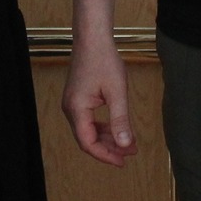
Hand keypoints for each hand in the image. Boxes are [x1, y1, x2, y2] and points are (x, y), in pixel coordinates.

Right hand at [62, 37, 137, 165]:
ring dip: (107, 139)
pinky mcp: (78, 99)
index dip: (105, 155)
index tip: (122, 162)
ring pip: (88, 131)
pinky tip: (117, 129)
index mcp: (77, 109)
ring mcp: (72, 104)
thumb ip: (120, 120)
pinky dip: (103, 128)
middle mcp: (70, 109)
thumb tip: (125, 144)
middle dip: (109, 148)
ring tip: (127, 143)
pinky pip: (88, 121)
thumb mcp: (117, 91)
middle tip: (130, 153)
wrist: (93, 38)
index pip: (88, 143)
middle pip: (87, 139)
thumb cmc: (104, 60)